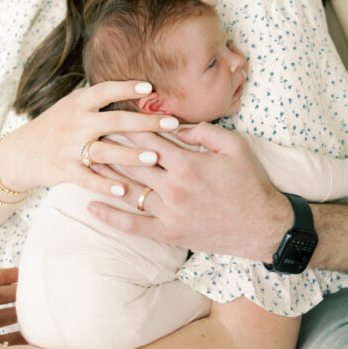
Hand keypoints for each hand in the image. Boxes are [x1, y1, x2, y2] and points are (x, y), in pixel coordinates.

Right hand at [0, 80, 178, 199]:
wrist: (18, 153)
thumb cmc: (56, 126)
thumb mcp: (72, 106)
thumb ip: (100, 100)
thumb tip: (140, 90)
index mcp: (79, 103)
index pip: (105, 91)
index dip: (126, 88)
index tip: (150, 88)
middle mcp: (75, 123)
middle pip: (114, 121)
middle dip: (145, 122)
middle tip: (172, 123)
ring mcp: (68, 148)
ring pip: (104, 151)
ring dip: (130, 156)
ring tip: (154, 158)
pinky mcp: (63, 171)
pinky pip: (88, 179)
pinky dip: (105, 185)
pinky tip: (125, 190)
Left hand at [86, 123, 292, 260]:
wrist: (262, 226)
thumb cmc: (251, 183)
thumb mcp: (236, 147)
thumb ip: (205, 131)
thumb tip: (177, 126)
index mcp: (188, 164)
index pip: (150, 139)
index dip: (130, 126)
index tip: (114, 115)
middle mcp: (174, 188)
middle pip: (133, 163)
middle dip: (111, 146)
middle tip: (91, 133)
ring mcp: (169, 213)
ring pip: (128, 190)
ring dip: (105, 175)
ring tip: (85, 160)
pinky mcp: (169, 234)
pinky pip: (133, 225)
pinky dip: (110, 216)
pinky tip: (91, 205)